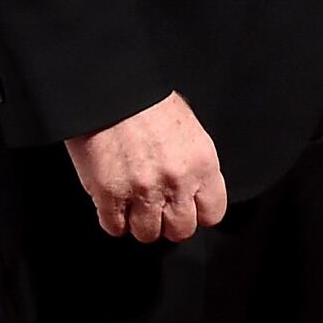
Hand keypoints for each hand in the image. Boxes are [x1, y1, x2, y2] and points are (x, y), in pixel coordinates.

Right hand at [67, 92, 226, 243]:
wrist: (110, 89)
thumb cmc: (147, 101)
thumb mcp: (189, 128)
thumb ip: (194, 164)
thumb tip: (193, 188)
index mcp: (202, 164)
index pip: (213, 213)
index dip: (197, 213)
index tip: (186, 208)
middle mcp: (177, 182)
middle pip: (181, 230)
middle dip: (169, 222)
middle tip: (158, 208)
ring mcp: (142, 191)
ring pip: (148, 233)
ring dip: (140, 222)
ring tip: (133, 206)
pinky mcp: (109, 195)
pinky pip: (114, 227)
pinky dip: (113, 220)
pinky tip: (113, 204)